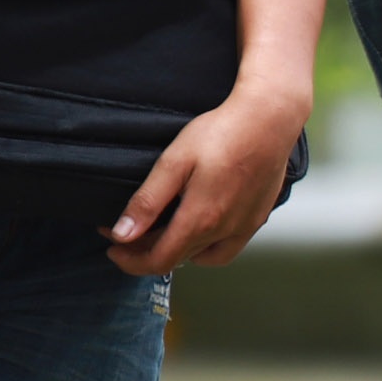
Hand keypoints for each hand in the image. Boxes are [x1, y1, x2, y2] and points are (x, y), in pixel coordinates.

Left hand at [106, 81, 306, 272]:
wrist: (269, 119)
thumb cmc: (221, 133)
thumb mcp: (174, 162)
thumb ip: (147, 202)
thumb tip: (122, 234)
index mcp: (199, 220)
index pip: (158, 261)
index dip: (129, 260)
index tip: (112, 246)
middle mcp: (223, 232)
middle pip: (177, 259)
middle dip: (145, 251)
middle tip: (127, 230)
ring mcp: (243, 227)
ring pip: (201, 258)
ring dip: (176, 251)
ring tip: (161, 231)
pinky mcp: (257, 218)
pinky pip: (226, 249)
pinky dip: (205, 249)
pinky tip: (199, 229)